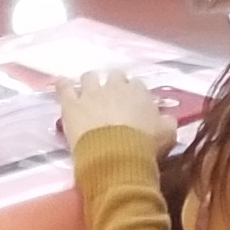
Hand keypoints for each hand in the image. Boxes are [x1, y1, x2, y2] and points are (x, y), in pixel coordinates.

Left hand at [51, 70, 176, 152]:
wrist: (116, 154)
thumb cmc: (145, 144)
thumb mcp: (168, 134)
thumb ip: (167, 122)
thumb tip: (166, 118)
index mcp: (138, 91)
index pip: (137, 84)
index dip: (134, 93)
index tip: (133, 104)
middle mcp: (114, 86)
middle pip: (113, 76)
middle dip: (113, 84)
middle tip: (112, 98)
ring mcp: (91, 93)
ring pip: (89, 77)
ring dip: (90, 82)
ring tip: (88, 92)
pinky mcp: (72, 104)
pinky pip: (64, 88)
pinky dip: (63, 85)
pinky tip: (62, 84)